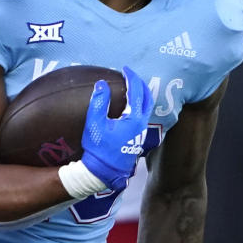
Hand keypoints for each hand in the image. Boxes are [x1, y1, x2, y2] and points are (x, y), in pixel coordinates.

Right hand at [81, 66, 154, 190]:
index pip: (136, 92)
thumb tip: (102, 84)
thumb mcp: (95, 124)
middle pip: (147, 98)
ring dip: (141, 95)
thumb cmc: (98, 149)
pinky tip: (130, 106)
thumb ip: (99, 102)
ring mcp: (141, 133)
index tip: (125, 69)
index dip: (131, 78)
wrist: (104, 172)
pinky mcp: (138, 139)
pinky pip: (142, 116)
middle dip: (140, 84)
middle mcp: (142, 125)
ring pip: (146, 108)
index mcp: (134, 119)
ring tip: (131, 87)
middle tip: (130, 75)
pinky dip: (139, 105)